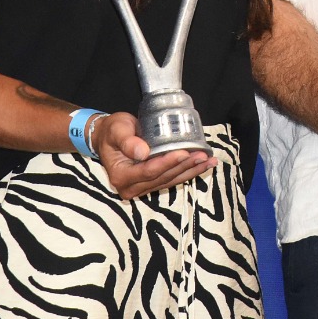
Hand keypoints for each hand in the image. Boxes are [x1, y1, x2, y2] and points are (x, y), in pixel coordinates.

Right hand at [94, 112, 216, 198]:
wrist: (108, 138)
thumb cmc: (112, 132)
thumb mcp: (116, 130)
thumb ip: (127, 141)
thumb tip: (143, 153)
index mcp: (121, 176)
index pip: (149, 171)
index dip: (167, 163)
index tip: (184, 153)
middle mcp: (131, 188)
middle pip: (163, 177)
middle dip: (185, 166)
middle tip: (203, 155)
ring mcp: (142, 188)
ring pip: (171, 180)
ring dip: (192, 171)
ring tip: (209, 160)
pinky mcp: (152, 184)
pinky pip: (172, 179)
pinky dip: (189, 172)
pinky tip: (204, 165)